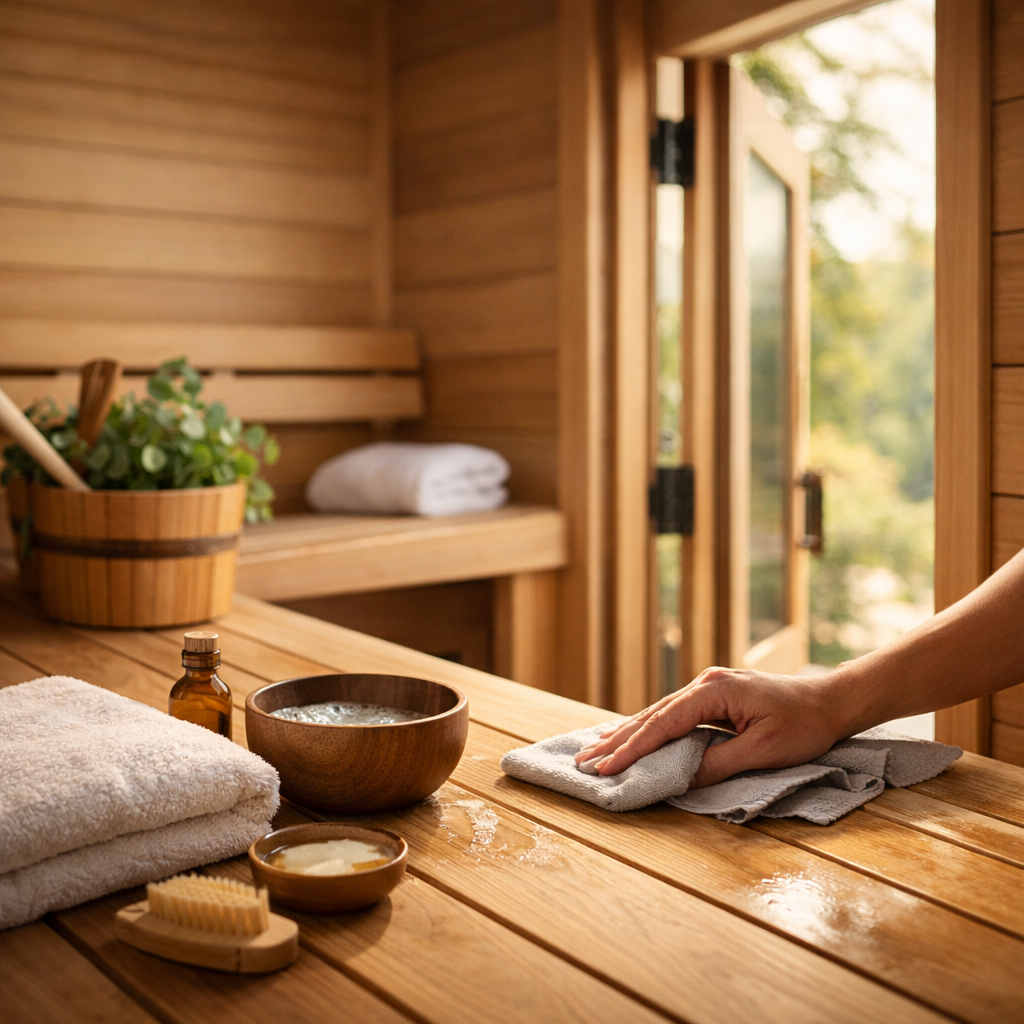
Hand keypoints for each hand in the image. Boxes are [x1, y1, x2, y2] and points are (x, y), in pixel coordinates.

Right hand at [574, 667, 849, 786]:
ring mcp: (707, 687)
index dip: (632, 749)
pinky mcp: (713, 696)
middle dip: (617, 742)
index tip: (606, 768)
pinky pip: (672, 714)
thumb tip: (681, 780)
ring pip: (658, 714)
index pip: (662, 724)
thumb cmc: (803, 725)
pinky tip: (629, 734)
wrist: (831, 700)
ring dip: (627, 734)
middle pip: (651, 716)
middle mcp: (704, 684)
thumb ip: (718, 764)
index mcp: (713, 691)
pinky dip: (648, 728)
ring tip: (594, 749)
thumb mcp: (762, 751)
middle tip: (585, 762)